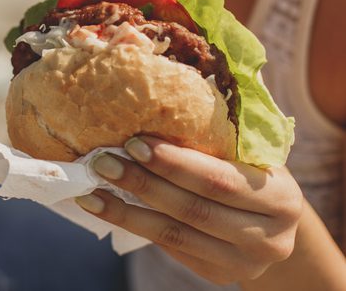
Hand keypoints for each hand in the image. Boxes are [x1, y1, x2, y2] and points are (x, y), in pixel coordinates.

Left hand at [75, 136, 303, 284]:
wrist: (270, 220)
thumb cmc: (250, 170)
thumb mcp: (249, 152)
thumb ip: (216, 135)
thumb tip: (154, 99)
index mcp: (282, 198)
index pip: (219, 181)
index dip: (174, 163)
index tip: (134, 142)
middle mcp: (270, 238)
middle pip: (193, 210)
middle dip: (143, 183)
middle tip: (102, 161)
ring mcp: (244, 263)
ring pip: (173, 234)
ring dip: (124, 211)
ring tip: (89, 190)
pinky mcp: (218, 274)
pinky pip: (167, 247)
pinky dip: (130, 224)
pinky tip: (102, 206)